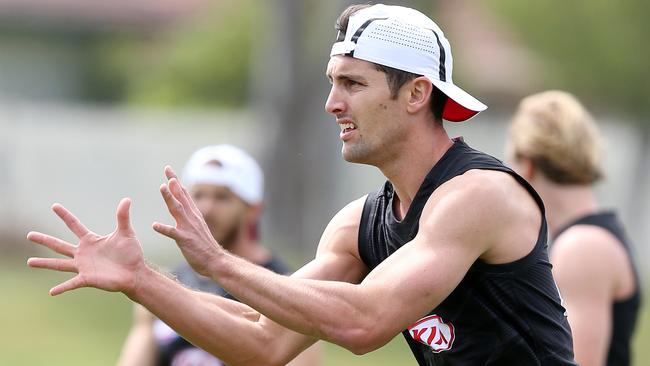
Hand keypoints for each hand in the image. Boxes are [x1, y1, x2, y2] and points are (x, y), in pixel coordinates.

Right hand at [26, 198, 145, 296]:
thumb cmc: (131, 254)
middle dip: (44, 240)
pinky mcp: (87, 279)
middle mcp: (83, 253)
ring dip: (44, 263)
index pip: (74, 225)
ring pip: (59, 264)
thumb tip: (127, 199)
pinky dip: (62, 288)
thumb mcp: (126, 232)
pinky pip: (71, 284)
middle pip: (59, 245)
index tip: (54, 206)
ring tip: (29, 262)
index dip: (65, 215)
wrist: (135, 273)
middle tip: (29, 235)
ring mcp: (83, 267)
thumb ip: (123, 216)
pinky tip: (51, 292)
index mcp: (91, 241)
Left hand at [153, 166, 223, 275]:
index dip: (176, 182)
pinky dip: (164, 229)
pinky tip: (155, 225)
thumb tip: (184, 207)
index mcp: (194, 215)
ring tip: (162, 187)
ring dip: (169, 198)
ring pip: (177, 210)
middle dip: (173, 183)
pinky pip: (173, 233)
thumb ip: (190, 216)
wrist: (216, 261)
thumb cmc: (205, 246)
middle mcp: (192, 218)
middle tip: (167, 170)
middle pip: (181, 197)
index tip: (169, 171)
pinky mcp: (186, 240)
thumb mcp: (198, 227)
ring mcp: (189, 228)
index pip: (184, 194)